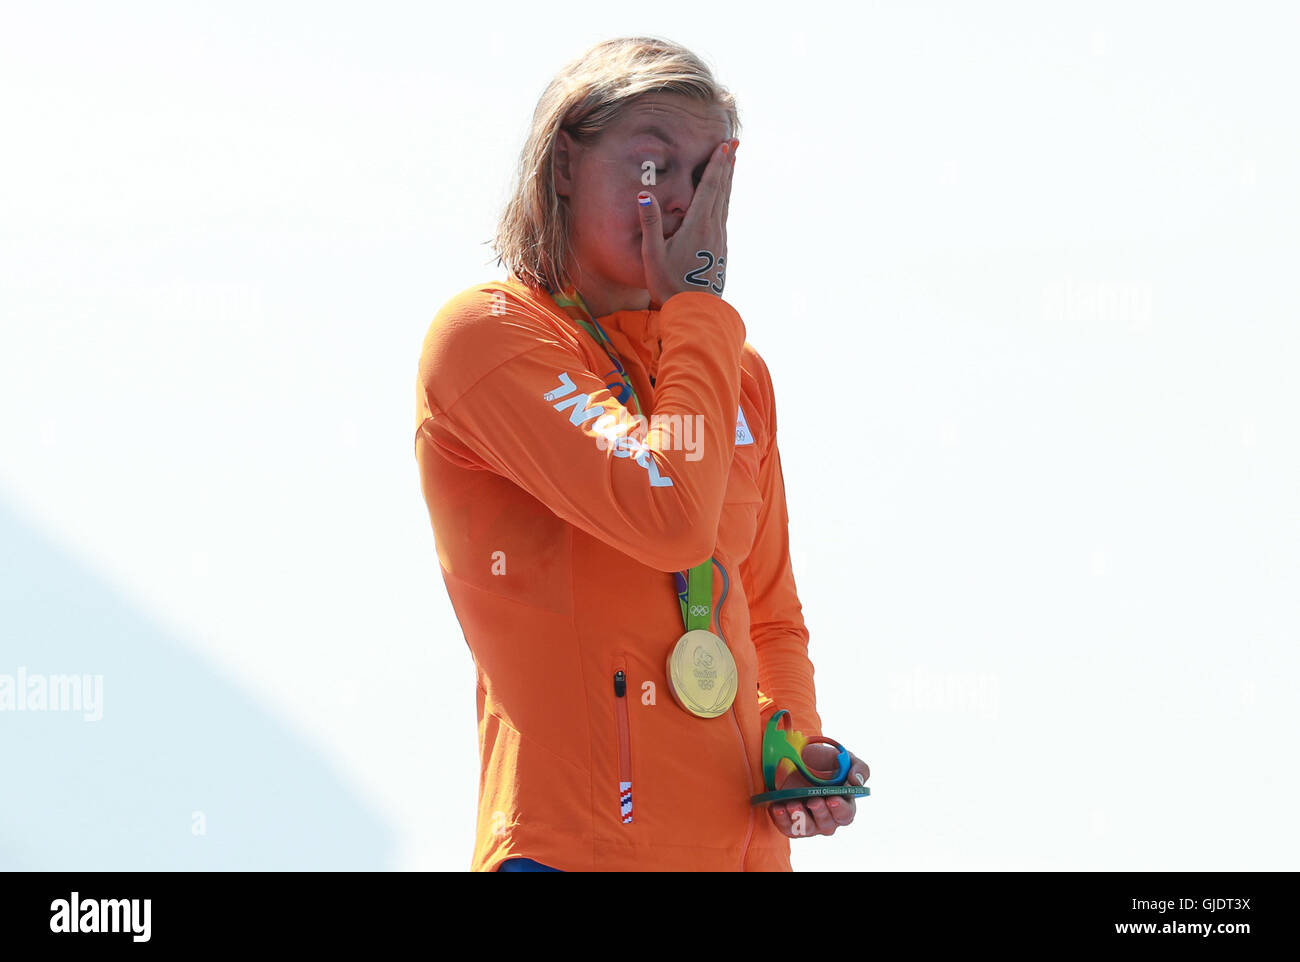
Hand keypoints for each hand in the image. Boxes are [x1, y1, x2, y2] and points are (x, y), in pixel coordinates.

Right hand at [636, 137, 736, 308]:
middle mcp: (713, 229)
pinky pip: (724, 216)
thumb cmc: (669, 284)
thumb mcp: (653, 255)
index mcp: (697, 226)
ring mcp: (719, 239)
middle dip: (727, 165)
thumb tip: (644, 195)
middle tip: (735, 143)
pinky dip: (725, 199)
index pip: (709, 188)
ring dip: (728, 180)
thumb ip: (650, 224)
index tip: (725, 145)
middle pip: (722, 190)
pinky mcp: (721, 249)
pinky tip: (724, 197)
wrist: (695, 312)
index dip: (717, 165)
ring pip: (725, 202)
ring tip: (732, 163)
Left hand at [767, 741, 869, 838]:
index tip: (833, 799)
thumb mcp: (846, 759)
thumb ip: (859, 768)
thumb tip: (856, 782)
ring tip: (793, 804)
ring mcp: (809, 822)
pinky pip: (787, 828)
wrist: (800, 758)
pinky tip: (778, 807)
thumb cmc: (826, 762)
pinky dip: (782, 819)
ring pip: (807, 829)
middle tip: (813, 800)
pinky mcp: (791, 822)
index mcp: (844, 805)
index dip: (840, 809)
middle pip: (827, 824)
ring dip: (800, 818)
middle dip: (820, 812)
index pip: (846, 815)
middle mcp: (828, 818)